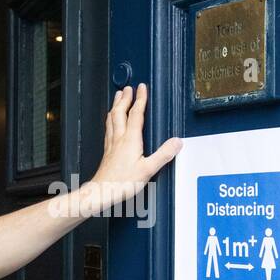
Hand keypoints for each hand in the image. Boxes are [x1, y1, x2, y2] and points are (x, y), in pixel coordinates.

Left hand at [86, 83, 181, 211]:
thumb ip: (163, 155)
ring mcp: (111, 144)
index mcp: (130, 140)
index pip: (136, 114)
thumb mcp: (148, 169)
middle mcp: (119, 138)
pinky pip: (108, 129)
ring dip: (116, 106)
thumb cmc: (122, 183)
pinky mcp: (107, 151)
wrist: (103, 191)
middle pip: (120, 112)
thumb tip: (176, 142)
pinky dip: (111, 119)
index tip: (142, 88)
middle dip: (125, 98)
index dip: (140, 100)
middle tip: (128, 88)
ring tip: (117, 97)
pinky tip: (110, 121)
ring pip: (112, 119)